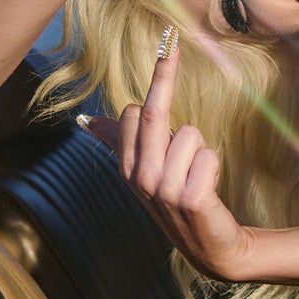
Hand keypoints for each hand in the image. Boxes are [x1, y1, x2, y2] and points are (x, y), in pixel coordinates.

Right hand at [76, 36, 257, 281]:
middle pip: (153, 113)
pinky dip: (214, 168)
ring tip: (196, 177)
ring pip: (190, 135)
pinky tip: (207, 191)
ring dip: (201, 152)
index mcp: (126, 166)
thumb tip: (84, 121)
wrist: (210, 245)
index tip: (165, 53)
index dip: (155, 88)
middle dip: (166, 79)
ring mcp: (162, 190)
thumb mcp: (143, 170)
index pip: (133, 113)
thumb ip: (116, 141)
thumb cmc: (177, 199)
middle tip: (173, 58)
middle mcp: (139, 178)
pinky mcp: (190, 198)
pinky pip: (209, 156)